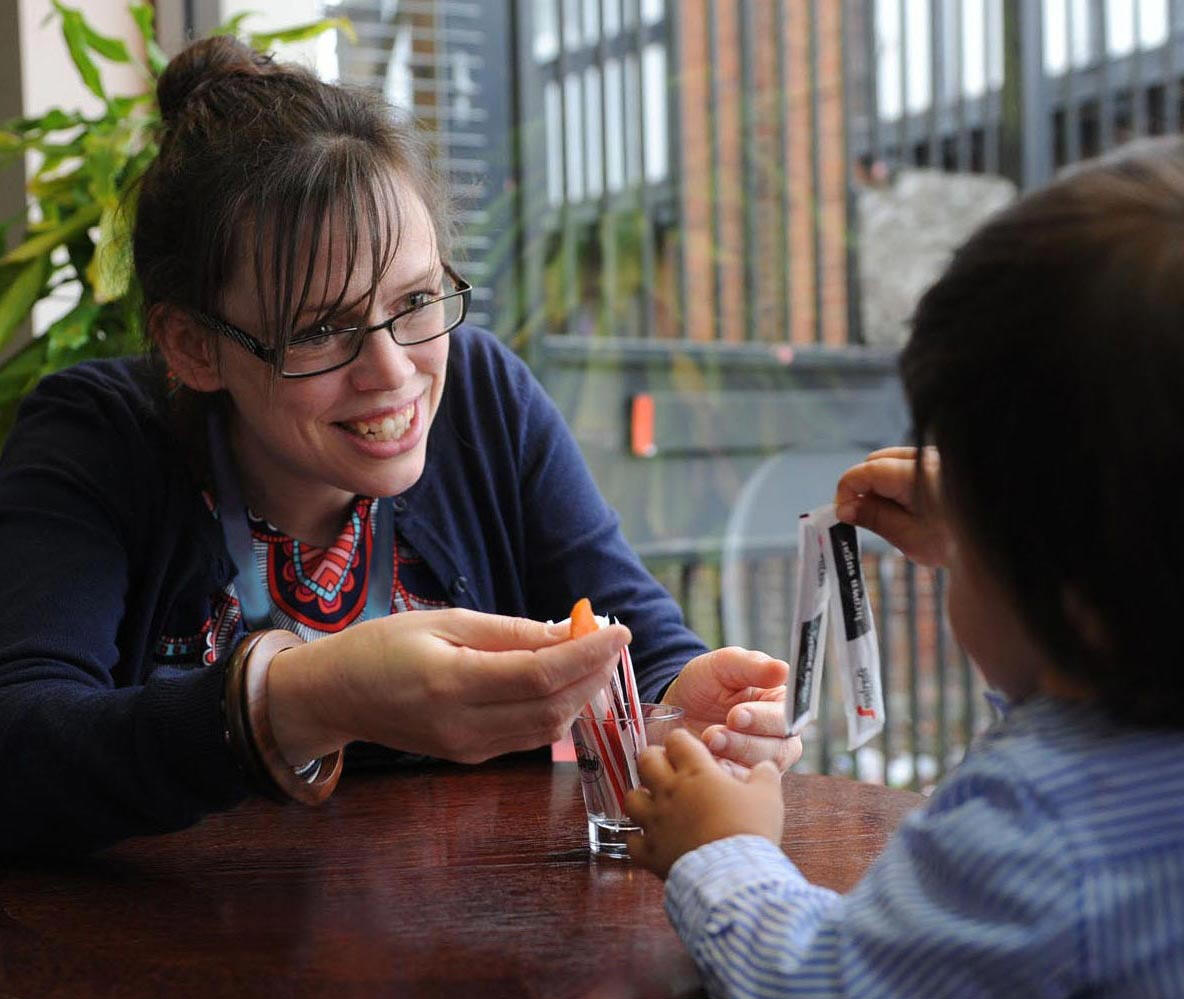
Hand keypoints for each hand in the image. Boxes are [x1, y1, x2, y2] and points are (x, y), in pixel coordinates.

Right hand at [267, 608, 629, 764]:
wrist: (335, 695)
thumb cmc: (382, 646)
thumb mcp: (444, 621)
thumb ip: (509, 631)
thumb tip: (568, 630)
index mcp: (452, 683)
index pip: (542, 674)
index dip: (589, 653)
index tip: (619, 629)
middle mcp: (464, 725)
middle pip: (554, 706)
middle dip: (594, 672)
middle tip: (613, 639)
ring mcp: (468, 748)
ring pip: (549, 728)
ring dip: (582, 693)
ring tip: (596, 656)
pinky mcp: (470, 757)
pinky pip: (528, 737)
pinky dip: (557, 709)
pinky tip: (565, 680)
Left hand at [625, 728, 783, 877]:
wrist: (734, 875)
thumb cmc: (749, 831)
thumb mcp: (768, 797)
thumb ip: (765, 775)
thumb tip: (766, 766)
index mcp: (696, 772)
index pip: (676, 740)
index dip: (681, 741)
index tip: (689, 749)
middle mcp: (670, 791)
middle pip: (646, 760)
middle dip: (654, 760)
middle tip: (667, 769)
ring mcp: (656, 822)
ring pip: (631, 797)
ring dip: (641, 797)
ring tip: (654, 803)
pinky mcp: (651, 852)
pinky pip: (631, 840)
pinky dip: (638, 839)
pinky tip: (649, 839)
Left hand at [662, 647, 801, 773]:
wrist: (678, 706)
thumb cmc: (706, 682)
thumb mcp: (724, 665)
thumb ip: (753, 666)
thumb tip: (783, 669)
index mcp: (781, 706)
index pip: (787, 718)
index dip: (763, 719)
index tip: (735, 715)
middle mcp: (779, 737)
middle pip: (778, 750)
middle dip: (743, 743)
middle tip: (713, 734)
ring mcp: (761, 761)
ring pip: (759, 771)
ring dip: (732, 760)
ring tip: (706, 744)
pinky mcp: (742, 779)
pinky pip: (740, 786)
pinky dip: (724, 778)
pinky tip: (708, 765)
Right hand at [834, 445, 948, 567]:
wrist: (996, 544)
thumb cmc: (954, 544)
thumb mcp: (908, 537)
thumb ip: (874, 518)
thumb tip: (844, 508)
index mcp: (917, 474)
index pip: (867, 470)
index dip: (847, 490)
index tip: (843, 513)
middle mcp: (927, 457)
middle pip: (876, 460)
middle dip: (863, 487)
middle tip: (864, 516)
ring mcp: (936, 458)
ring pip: (891, 461)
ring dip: (880, 485)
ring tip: (891, 515)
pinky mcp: (942, 465)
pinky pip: (907, 465)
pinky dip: (898, 484)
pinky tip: (909, 508)